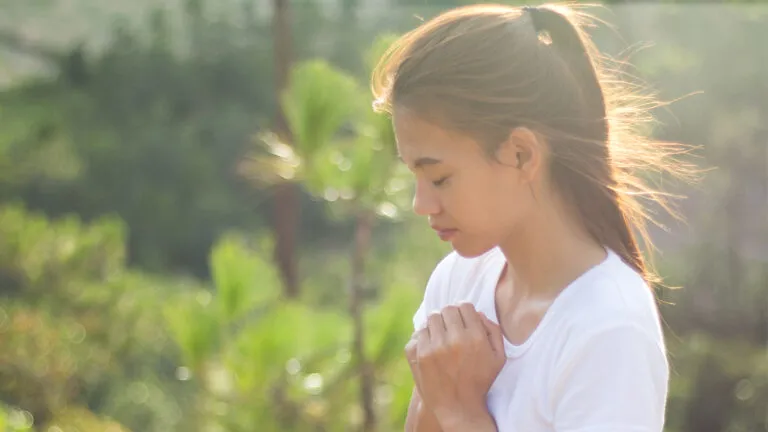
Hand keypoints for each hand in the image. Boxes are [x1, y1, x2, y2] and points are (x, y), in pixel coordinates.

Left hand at [405, 303, 504, 428]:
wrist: (459, 407)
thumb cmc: (480, 381)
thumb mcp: (498, 358)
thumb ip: (493, 331)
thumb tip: (478, 313)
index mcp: (476, 337)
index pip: (465, 306)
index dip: (464, 312)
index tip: (462, 320)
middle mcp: (455, 339)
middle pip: (447, 309)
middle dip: (450, 316)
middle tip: (450, 327)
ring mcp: (435, 347)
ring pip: (431, 318)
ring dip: (436, 324)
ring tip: (440, 335)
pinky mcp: (420, 355)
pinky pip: (419, 332)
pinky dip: (424, 335)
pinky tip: (431, 344)